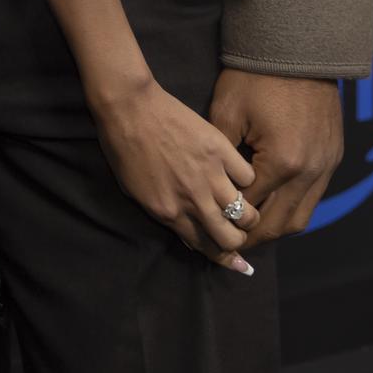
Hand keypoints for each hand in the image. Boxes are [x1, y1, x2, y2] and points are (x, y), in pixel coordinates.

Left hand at [90, 78, 259, 271]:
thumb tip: (191, 236)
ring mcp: (209, 176)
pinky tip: (239, 175)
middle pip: (231, 237)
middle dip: (239, 241)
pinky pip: (248, 176)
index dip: (226, 259)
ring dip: (249, 215)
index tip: (240, 265)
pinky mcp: (220, 150)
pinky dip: (247, 179)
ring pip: (246, 213)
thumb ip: (166, 215)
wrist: (128, 108)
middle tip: (240, 232)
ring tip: (246, 209)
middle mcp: (194, 201)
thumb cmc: (124, 149)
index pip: (206, 247)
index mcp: (169, 213)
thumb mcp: (136, 193)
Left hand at [208, 68, 343, 246]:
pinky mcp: (334, 157)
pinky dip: (294, 206)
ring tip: (252, 229)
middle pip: (281, 223)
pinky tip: (274, 205)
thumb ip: (219, 157)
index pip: (251, 209)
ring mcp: (326, 166)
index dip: (230, 223)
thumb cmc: (255, 78)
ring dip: (278, 226)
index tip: (213, 232)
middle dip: (254, 236)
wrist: (297, 49)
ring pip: (302, 216)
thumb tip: (210, 187)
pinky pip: (315, 196)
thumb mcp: (226, 114)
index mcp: (281, 163)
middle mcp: (310, 171)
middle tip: (231, 243)